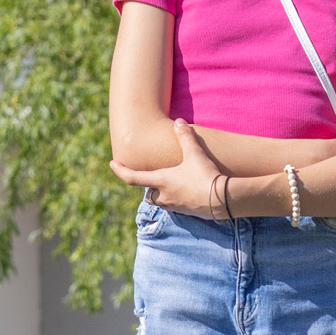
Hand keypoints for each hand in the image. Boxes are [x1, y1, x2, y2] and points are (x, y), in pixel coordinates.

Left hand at [110, 120, 228, 219]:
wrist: (222, 199)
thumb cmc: (205, 176)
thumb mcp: (195, 154)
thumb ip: (185, 137)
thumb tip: (179, 122)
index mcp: (161, 181)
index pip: (132, 178)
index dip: (120, 171)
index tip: (112, 164)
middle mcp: (164, 196)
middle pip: (149, 194)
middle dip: (149, 187)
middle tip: (153, 179)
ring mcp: (175, 206)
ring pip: (162, 202)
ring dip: (162, 194)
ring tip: (172, 185)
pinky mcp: (187, 212)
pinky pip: (176, 207)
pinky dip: (177, 199)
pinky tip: (188, 192)